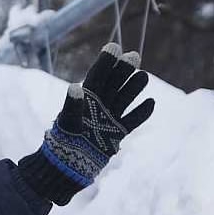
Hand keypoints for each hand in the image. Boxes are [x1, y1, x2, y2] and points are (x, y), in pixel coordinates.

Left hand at [16, 42, 155, 205]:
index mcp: (84, 99)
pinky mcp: (114, 135)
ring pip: (124, 99)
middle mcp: (97, 106)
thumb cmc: (62, 143)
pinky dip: (141, 113)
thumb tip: (75, 87)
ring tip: (144, 75)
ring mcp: (107, 119)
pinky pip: (131, 121)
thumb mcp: (68, 122)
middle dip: (123, 70)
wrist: (65, 168)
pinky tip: (151, 103)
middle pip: (113, 84)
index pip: (97, 76)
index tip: (114, 46)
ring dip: (134, 88)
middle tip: (134, 56)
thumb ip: (73, 106)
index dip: (105, 61)